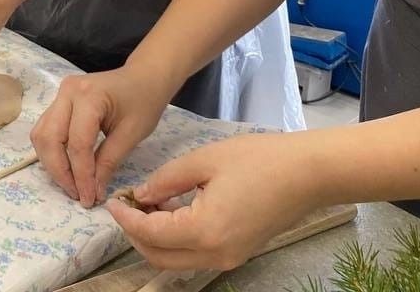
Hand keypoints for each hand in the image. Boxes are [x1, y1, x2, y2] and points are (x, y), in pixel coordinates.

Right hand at [31, 67, 168, 206]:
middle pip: (50, 139)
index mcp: (89, 96)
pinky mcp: (59, 101)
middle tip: (77, 194)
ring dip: (52, 163)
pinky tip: (67, 167)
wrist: (144, 77)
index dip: (81, 175)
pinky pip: (46, 130)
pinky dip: (52, 152)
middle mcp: (67, 92)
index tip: (89, 199)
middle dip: (60, 172)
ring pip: (42, 135)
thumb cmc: (144, 102)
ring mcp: (60, 94)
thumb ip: (109, 163)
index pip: (77, 144)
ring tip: (72, 184)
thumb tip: (92, 192)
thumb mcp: (132, 134)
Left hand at [107, 132, 321, 271]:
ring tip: (145, 204)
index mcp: (205, 231)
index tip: (112, 200)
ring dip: (154, 238)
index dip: (126, 218)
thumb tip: (142, 195)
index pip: (150, 234)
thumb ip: (166, 180)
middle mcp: (215, 254)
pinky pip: (195, 254)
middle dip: (135, 233)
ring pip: (176, 260)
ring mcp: (228, 258)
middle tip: (125, 204)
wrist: (308, 173)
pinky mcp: (237, 253)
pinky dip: (175, 239)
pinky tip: (170, 210)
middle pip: (159, 257)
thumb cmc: (259, 159)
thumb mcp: (204, 160)